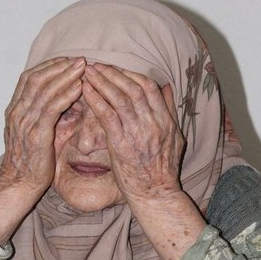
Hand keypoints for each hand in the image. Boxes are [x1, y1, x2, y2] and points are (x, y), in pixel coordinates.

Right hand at [0, 57, 85, 201]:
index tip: (65, 61)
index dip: (48, 67)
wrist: (18, 185)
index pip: (28, 79)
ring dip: (65, 76)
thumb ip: (46, 118)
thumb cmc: (30, 164)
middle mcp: (17, 113)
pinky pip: (51, 109)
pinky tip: (78, 88)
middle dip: (59, 67)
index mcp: (14, 111)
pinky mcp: (36, 135)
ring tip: (82, 68)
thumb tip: (68, 106)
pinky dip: (65, 95)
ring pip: (44, 90)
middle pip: (37, 79)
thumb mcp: (35, 135)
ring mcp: (25, 123)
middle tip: (79, 59)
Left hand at [82, 63, 184, 205]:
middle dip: (112, 73)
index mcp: (165, 120)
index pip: (148, 87)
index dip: (130, 74)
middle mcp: (153, 122)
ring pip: (119, 98)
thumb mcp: (175, 137)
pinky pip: (107, 116)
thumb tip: (167, 87)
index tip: (116, 69)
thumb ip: (170, 111)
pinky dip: (96, 100)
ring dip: (102, 82)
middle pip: (132, 88)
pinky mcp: (121, 144)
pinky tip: (85, 91)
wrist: (155, 194)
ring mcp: (137, 132)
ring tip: (88, 73)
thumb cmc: (162, 170)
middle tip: (96, 65)